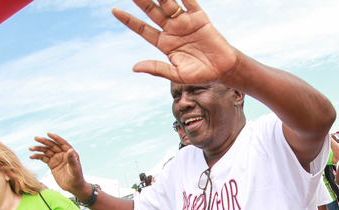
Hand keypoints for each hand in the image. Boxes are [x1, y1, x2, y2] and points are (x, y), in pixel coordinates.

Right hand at [30, 133, 87, 196]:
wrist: (73, 187)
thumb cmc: (77, 178)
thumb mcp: (75, 170)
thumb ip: (71, 160)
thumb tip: (69, 150)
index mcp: (70, 153)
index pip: (62, 143)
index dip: (55, 138)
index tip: (48, 133)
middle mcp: (63, 154)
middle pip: (52, 145)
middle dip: (44, 141)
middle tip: (36, 138)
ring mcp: (56, 158)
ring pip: (46, 151)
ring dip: (38, 149)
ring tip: (31, 148)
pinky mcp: (52, 164)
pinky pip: (43, 158)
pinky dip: (37, 157)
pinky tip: (32, 156)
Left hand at [112, 0, 237, 83]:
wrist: (224, 69)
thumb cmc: (201, 74)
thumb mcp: (177, 74)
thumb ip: (157, 69)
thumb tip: (134, 68)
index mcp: (164, 43)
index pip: (142, 29)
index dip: (128, 20)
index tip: (114, 10)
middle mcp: (172, 30)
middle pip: (151, 11)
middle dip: (141, 0)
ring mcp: (184, 22)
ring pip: (167, 3)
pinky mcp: (199, 17)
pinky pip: (188, 1)